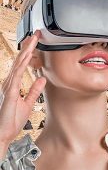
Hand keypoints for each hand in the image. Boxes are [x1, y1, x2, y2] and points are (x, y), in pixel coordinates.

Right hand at [0, 30, 45, 149]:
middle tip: (36, 34)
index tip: (36, 41)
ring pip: (18, 65)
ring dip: (26, 52)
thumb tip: (42, 79)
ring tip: (33, 40)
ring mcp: (8, 87)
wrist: (3, 134)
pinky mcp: (9, 93)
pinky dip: (22, 66)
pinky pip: (16, 76)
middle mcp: (9, 83)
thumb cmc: (11, 121)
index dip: (29, 52)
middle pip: (19, 60)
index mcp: (13, 84)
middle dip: (28, 47)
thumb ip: (34, 91)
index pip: (22, 64)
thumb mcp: (28, 103)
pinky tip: (27, 57)